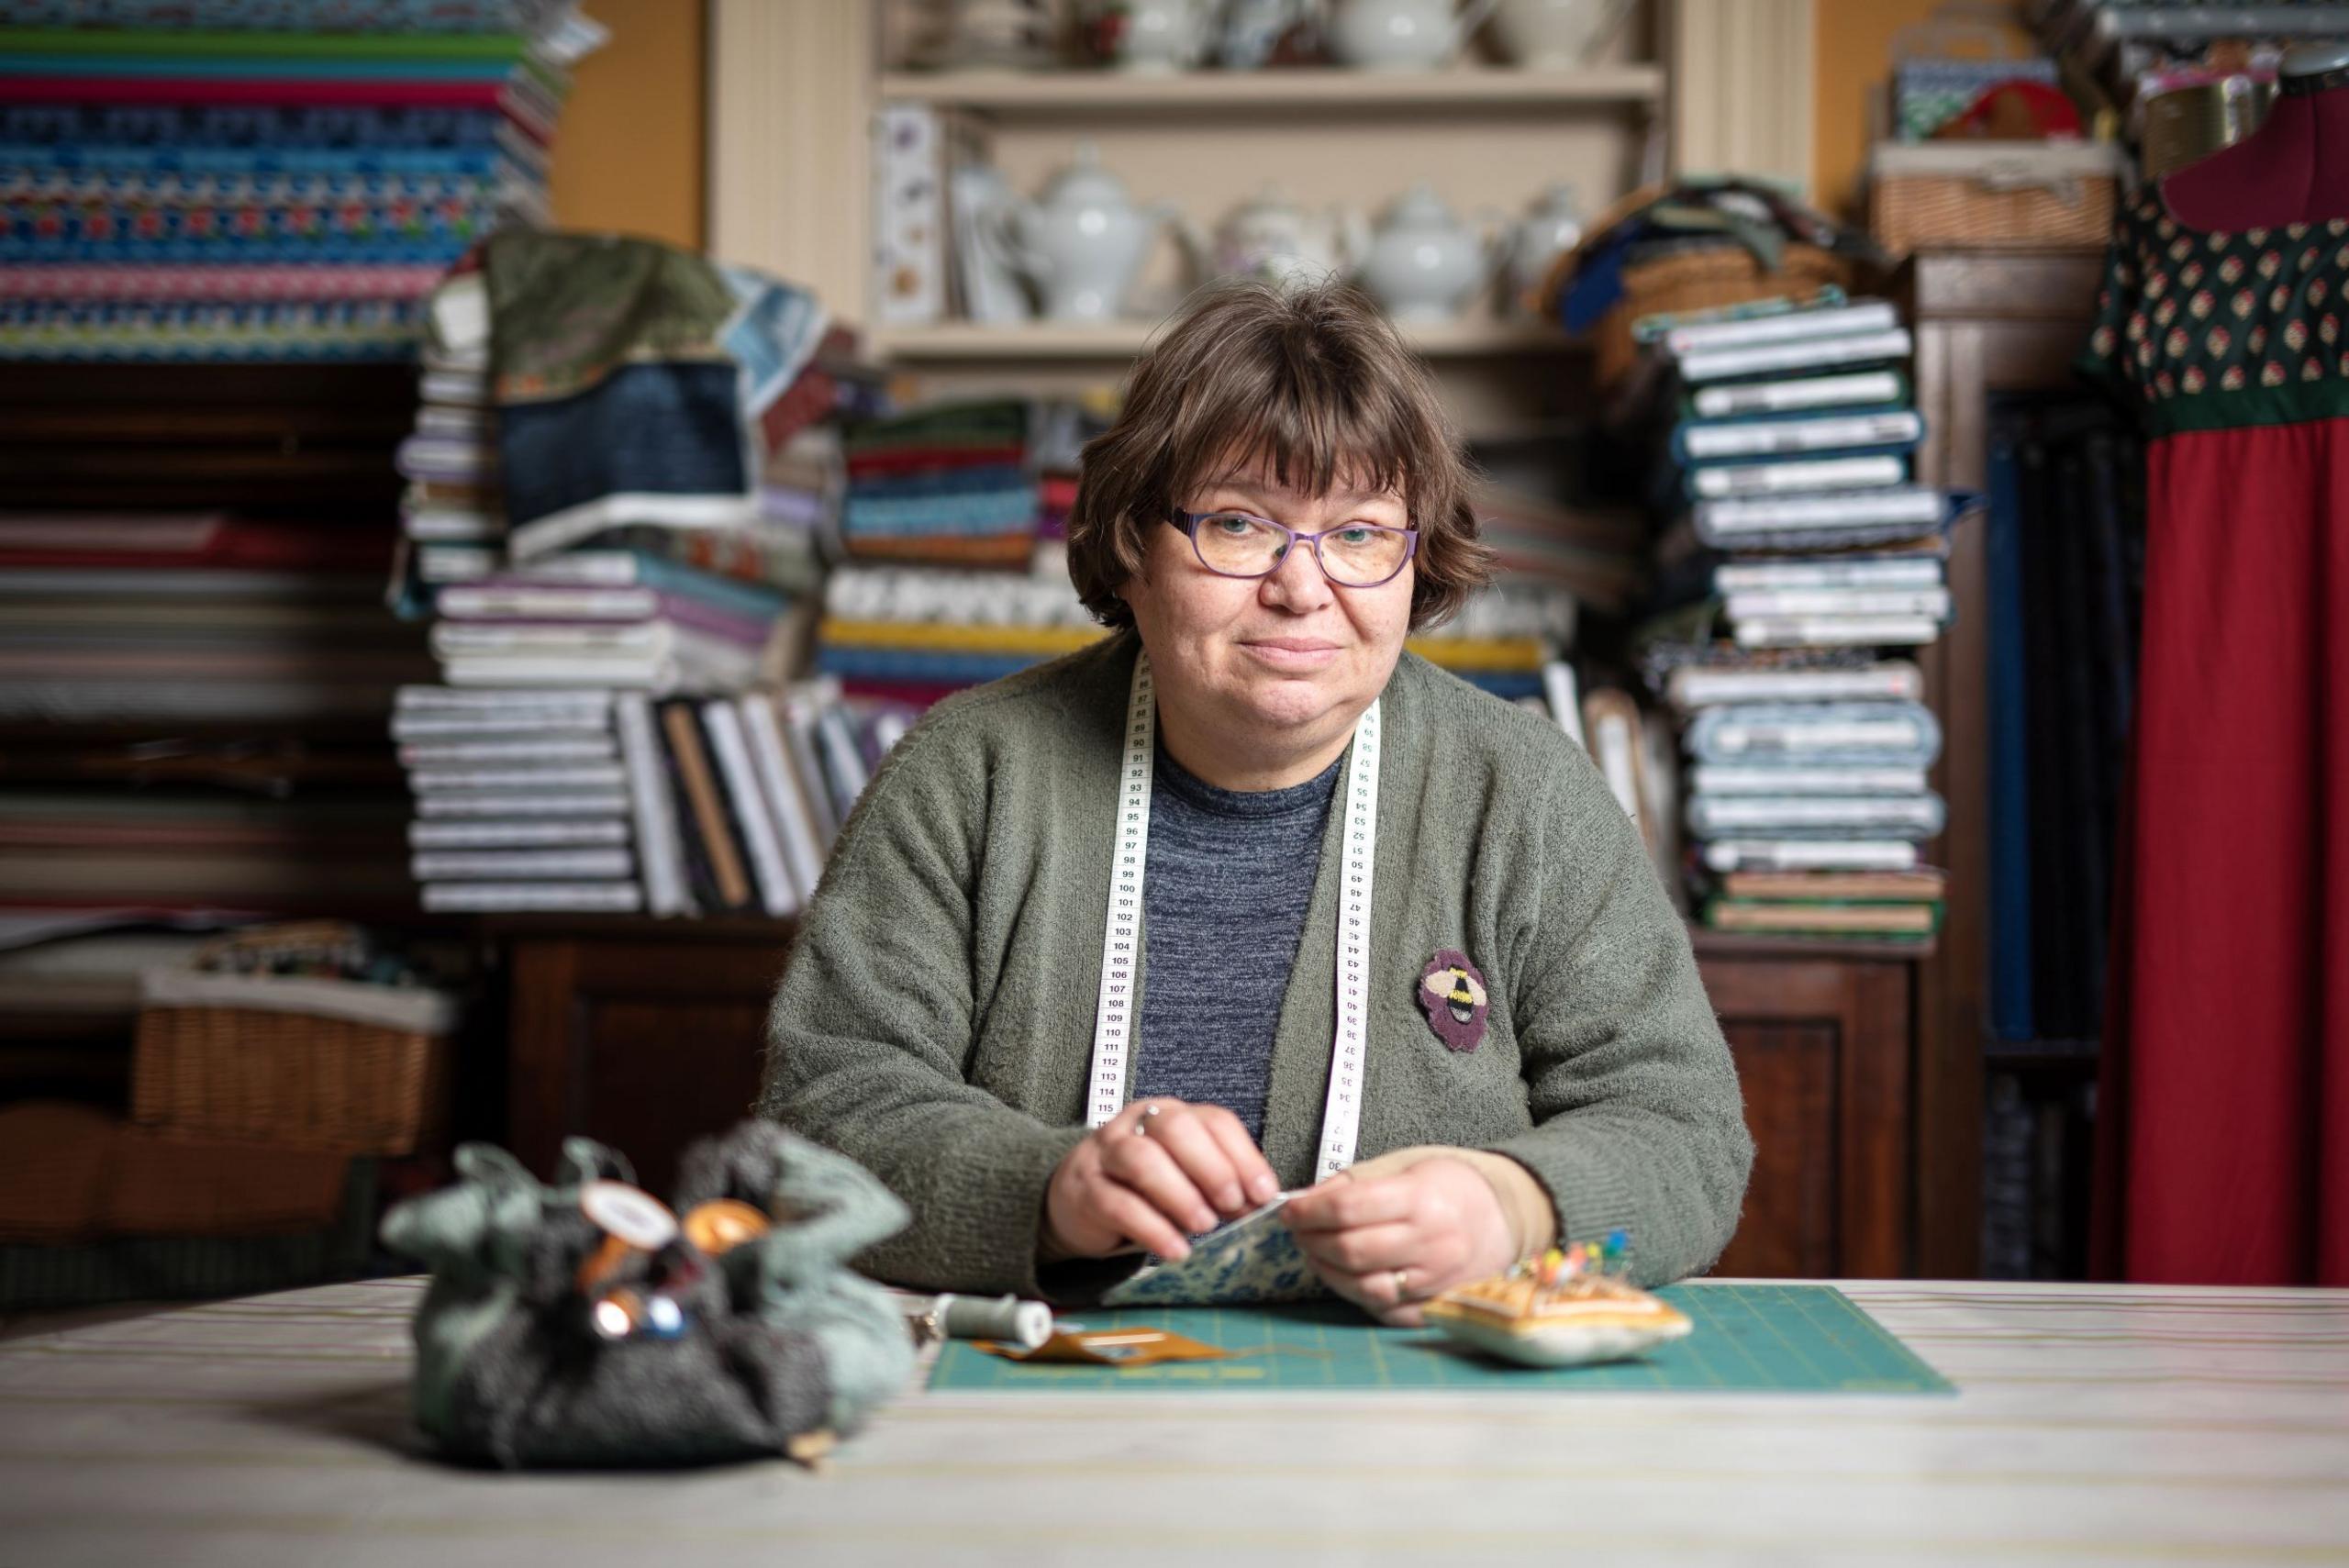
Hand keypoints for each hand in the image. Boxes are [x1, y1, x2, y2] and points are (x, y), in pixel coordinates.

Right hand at [1043, 1098, 1280, 1262]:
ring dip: (1181, 1194)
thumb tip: (1259, 1204)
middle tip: (1233, 1204)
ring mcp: (1106, 1154)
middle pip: (1175, 1127)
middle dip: (1212, 1166)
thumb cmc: (1140, 1189)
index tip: (1264, 1192)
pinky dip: (1153, 1229)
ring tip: (1205, 1226)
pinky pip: (1118, 1205)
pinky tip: (1175, 1248)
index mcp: (1170, 1115)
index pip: (1212, 1120)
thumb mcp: (1183, 1179)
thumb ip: (1218, 1185)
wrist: (1075, 1202)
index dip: (1243, 1155)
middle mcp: (1136, 1125)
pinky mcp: (1085, 1190)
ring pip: (1142, 1159)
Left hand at [1282, 1157, 1514, 1325]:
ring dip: (1327, 1271)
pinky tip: (1345, 1275)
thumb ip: (1357, 1182)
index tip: (1291, 1209)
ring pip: (1362, 1287)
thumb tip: (1309, 1200)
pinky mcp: (1436, 1307)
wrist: (1508, 1219)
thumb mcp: (1408, 1166)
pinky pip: (1383, 1310)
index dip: (1308, 1210)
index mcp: (1422, 1200)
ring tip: (1316, 1252)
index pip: (1348, 1208)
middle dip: (1312, 1240)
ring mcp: (1435, 1281)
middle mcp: (1431, 1244)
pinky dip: (1355, 1294)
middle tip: (1299, 1231)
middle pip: (1350, 1251)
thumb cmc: (1453, 1187)